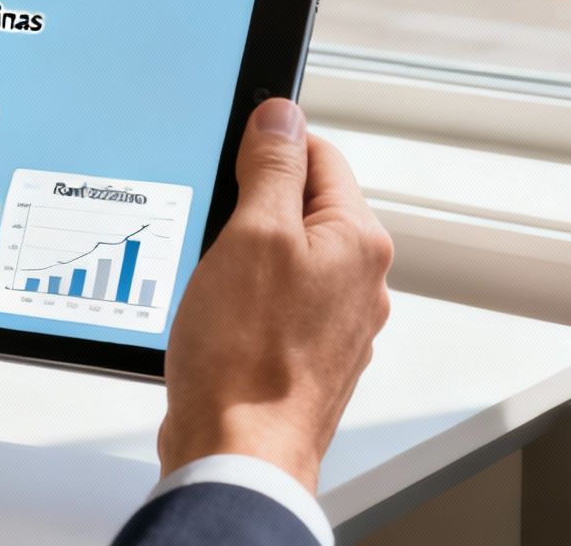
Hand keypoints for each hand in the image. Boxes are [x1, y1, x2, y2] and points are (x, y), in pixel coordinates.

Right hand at [159, 99, 392, 490]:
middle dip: (249, 208)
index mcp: (357, 240)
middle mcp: (359, 281)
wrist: (238, 455)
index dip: (267, 147)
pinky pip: (272, 304)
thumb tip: (281, 116)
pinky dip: (240, 302)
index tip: (231, 155)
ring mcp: (334, 323)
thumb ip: (271, 167)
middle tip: (214, 229)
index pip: (318, 155)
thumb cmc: (247, 359)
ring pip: (282, 258)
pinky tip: (213, 319)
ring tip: (211, 283)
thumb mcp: (252, 235)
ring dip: (241, 259)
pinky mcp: (303, 356)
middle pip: (299, 206)